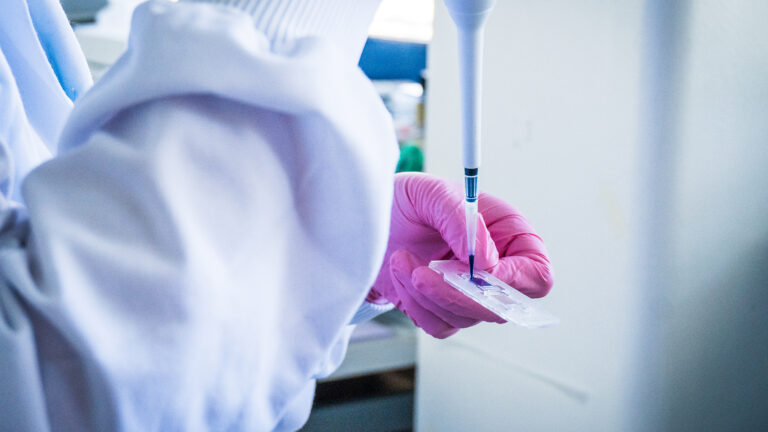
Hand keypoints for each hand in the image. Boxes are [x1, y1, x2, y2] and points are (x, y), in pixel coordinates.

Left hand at [368, 173, 553, 337]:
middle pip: (502, 308)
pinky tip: (402, 271)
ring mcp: (471, 293)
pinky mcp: (443, 309)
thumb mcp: (433, 193)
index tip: (474, 270)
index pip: (537, 276)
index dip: (512, 282)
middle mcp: (497, 270)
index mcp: (511, 236)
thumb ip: (460, 218)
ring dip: (427, 292)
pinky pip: (439, 324)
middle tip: (424, 272)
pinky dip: (415, 301)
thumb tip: (485, 261)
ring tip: (402, 257)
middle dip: (457, 294)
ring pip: (465, 318)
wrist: (373, 219)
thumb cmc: (410, 200)